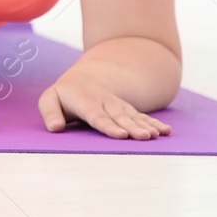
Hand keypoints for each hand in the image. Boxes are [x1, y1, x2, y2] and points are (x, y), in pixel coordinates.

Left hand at [38, 69, 171, 137]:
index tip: (120, 135)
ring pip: (133, 116)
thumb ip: (50, 113)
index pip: (97, 116)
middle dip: (132, 127)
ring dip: (146, 125)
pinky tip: (166, 131)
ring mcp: (119, 106)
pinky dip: (154, 123)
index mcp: (85, 102)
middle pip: (120, 117)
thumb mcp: (50, 99)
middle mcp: (105, 103)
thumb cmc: (64, 95)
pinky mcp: (128, 110)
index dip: (109, 126)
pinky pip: (142, 116)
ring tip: (157, 135)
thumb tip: (55, 128)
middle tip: (144, 137)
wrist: (84, 79)